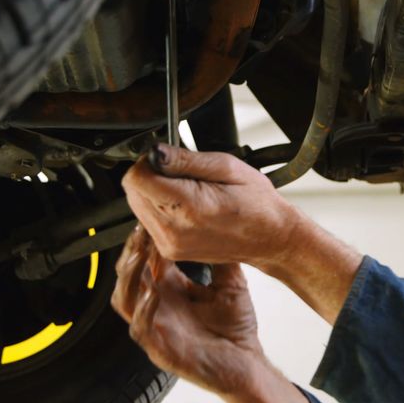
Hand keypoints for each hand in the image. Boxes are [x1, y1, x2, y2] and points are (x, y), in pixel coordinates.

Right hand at [111, 225, 264, 397]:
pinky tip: (152, 292)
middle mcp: (157, 307)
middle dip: (131, 251)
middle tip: (141, 230)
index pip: (146, 261)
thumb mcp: (231, 285)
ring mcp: (155, 329)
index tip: (152, 218)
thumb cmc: (235, 329)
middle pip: (128, 275)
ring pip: (124, 300)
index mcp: (170, 291)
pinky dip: (143, 309)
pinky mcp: (160, 350)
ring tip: (140, 254)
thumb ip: (223, 259)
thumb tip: (226, 226)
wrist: (247, 366)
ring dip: (129, 276)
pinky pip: (140, 329)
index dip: (145, 240)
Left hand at [121, 145, 302, 268]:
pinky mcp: (170, 251)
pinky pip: (148, 221)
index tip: (168, 159)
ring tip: (188, 191)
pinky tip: (186, 206)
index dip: (149, 161)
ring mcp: (170, 245)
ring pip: (137, 205)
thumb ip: (186, 159)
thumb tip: (156, 152)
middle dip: (151, 176)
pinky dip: (161, 207)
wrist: (271, 239)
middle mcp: (173, 231)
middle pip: (132, 191)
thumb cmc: (257, 204)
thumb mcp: (227, 167)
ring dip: (155, 192)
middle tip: (183, 175)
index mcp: (188, 207)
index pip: (136, 178)